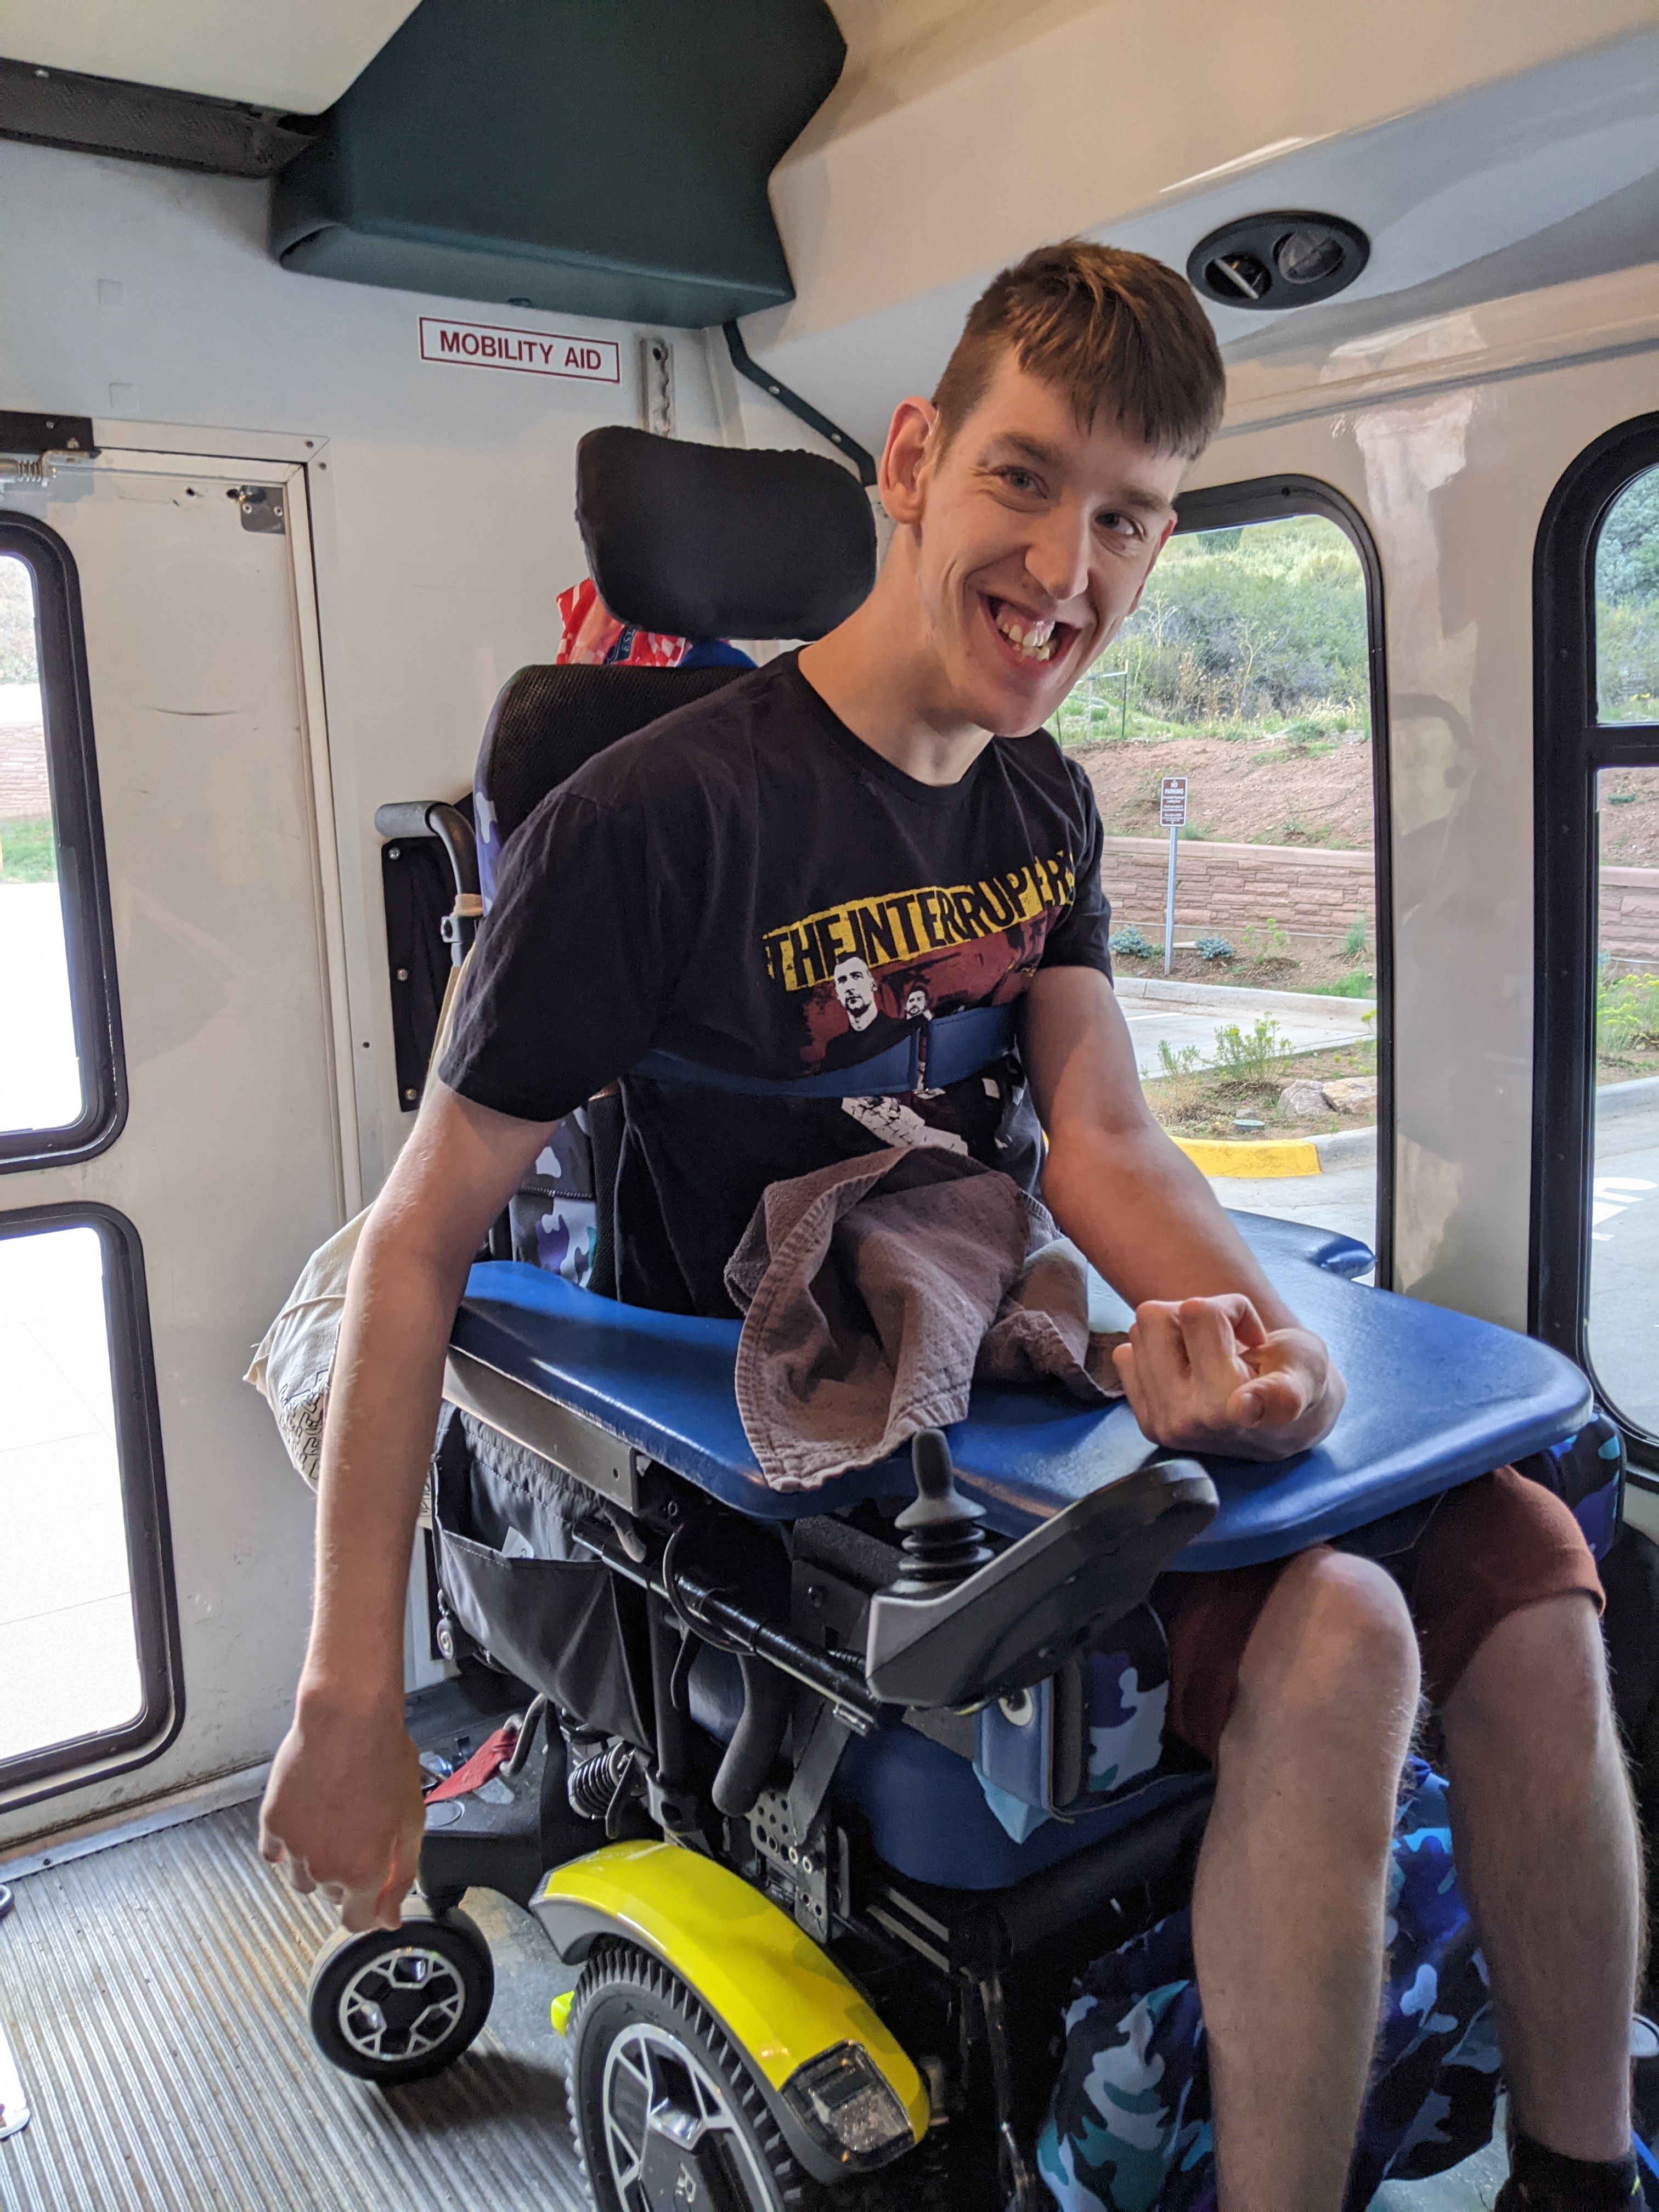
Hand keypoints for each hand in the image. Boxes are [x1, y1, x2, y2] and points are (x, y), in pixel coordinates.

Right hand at [258, 1689, 424, 1932]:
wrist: (347, 1720)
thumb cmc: (384, 1760)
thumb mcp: (411, 1822)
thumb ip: (401, 1876)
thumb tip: (389, 1918)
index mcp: (364, 1872)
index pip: (357, 1921)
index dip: (367, 1911)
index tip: (371, 1898)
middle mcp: (325, 1868)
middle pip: (332, 1894)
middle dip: (347, 1874)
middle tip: (359, 1832)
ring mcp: (294, 1847)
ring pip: (301, 1878)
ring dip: (316, 1861)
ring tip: (333, 1820)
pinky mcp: (272, 1823)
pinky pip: (274, 1853)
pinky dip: (288, 1844)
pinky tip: (307, 1816)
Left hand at [1112, 1293, 1343, 1460]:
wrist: (1285, 1423)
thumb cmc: (1299, 1379)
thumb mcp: (1307, 1372)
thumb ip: (1285, 1391)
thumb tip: (1244, 1406)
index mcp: (1233, 1409)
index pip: (1202, 1326)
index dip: (1219, 1331)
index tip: (1240, 1394)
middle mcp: (1189, 1422)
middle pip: (1159, 1313)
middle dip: (1202, 1312)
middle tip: (1232, 1340)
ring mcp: (1164, 1424)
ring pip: (1142, 1326)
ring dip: (1178, 1330)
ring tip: (1215, 1353)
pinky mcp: (1146, 1422)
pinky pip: (1127, 1352)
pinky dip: (1157, 1351)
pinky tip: (1191, 1368)